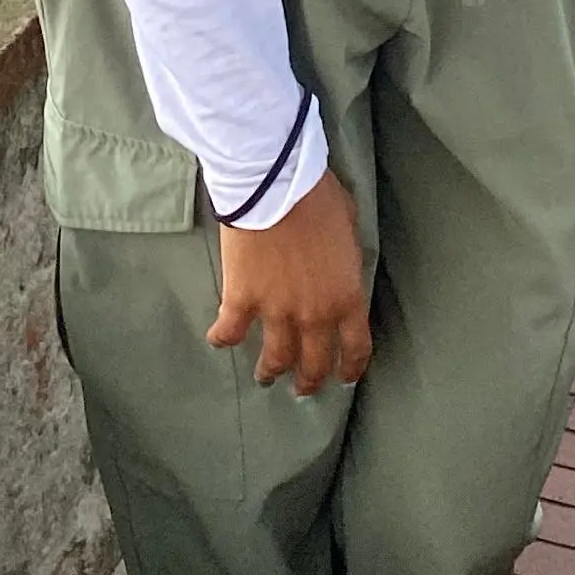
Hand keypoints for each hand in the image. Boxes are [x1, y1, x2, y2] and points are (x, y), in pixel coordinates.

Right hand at [207, 170, 370, 395]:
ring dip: (270, 371)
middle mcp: (314, 315)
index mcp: (346, 297)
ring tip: (265, 377)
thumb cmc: (318, 198)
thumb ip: (346, 261)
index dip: (350, 368)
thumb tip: (339, 267)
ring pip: (274, 358)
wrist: (274, 185)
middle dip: (309, 381)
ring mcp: (276, 311)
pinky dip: (222, 339)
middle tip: (303, 389)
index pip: (355, 348)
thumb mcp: (350, 229)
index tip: (344, 378)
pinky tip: (219, 341)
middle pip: (314, 363)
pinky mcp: (241, 300)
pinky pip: (230, 332)